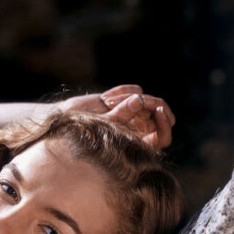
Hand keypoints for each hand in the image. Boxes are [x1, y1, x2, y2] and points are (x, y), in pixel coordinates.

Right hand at [61, 84, 175, 149]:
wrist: (69, 125)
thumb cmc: (86, 135)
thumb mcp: (103, 128)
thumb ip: (121, 115)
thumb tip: (139, 99)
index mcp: (140, 144)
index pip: (163, 137)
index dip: (164, 124)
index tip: (158, 111)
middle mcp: (141, 130)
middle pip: (162, 113)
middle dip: (152, 103)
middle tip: (139, 99)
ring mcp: (136, 114)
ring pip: (147, 99)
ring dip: (128, 97)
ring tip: (107, 102)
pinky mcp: (128, 100)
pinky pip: (135, 90)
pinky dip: (122, 91)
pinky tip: (106, 98)